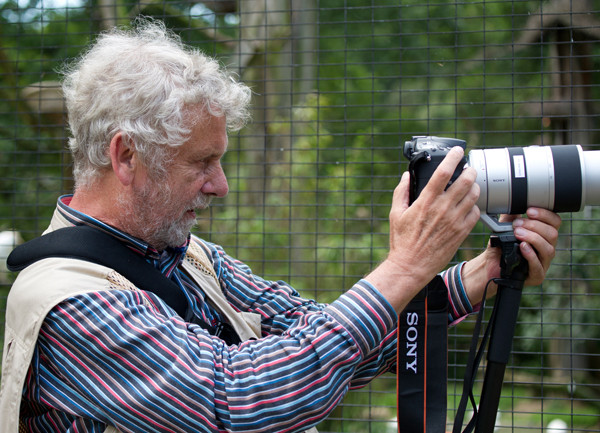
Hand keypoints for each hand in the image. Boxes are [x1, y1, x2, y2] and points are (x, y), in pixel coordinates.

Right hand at [366, 146, 480, 311]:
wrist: (411, 266)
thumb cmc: (402, 241)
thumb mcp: (396, 214)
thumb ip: (401, 192)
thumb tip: (406, 176)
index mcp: (426, 201)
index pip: (443, 172)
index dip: (453, 157)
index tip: (457, 150)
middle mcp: (443, 209)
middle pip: (465, 181)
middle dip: (470, 171)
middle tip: (468, 169)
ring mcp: (455, 221)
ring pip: (474, 195)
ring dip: (474, 187)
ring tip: (470, 186)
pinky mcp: (462, 232)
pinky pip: (476, 213)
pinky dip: (474, 207)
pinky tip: (467, 207)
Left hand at [462, 207, 561, 303]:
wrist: (490, 264)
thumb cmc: (501, 246)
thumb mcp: (505, 227)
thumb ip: (512, 215)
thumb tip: (514, 200)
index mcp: (544, 235)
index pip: (555, 222)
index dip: (545, 215)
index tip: (529, 210)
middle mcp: (547, 247)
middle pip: (553, 234)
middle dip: (534, 226)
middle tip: (517, 224)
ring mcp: (543, 262)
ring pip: (548, 248)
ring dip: (532, 238)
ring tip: (517, 233)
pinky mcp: (537, 275)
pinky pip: (538, 265)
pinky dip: (530, 254)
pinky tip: (522, 247)